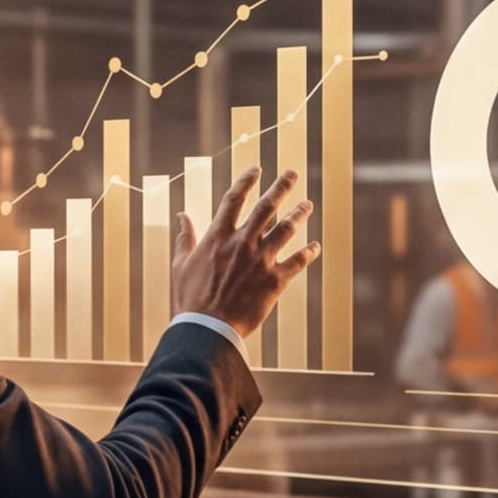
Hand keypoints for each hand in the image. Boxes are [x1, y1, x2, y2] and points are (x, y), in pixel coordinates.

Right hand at [170, 165, 318, 342]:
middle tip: (293, 173)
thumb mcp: (181, 265)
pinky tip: (315, 246)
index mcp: (218, 236)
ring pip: (286, 229)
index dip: (246, 180)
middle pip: (266, 206)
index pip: (234, 199)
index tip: (256, 168)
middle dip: (281, 187)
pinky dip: (308, 253)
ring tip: (308, 204)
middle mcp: (242, 242)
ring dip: (299, 213)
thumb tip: (181, 215)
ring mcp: (261, 260)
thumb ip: (185, 237)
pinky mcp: (275, 281)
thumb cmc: (190, 299)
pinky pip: (297, 262)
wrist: (207, 328)